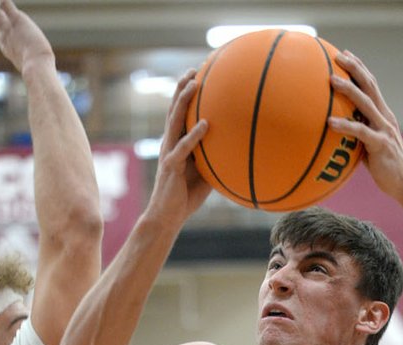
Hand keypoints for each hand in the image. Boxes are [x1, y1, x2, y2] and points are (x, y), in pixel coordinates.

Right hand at [0, 0, 54, 75]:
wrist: (36, 69)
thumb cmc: (38, 76)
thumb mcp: (34, 74)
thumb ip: (34, 73)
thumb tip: (45, 94)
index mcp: (9, 51)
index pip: (1, 38)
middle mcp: (5, 39)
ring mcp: (9, 29)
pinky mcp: (17, 20)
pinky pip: (7, 6)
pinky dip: (4, 1)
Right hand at [147, 72, 211, 224]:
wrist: (167, 218)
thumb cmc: (185, 198)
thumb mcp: (204, 175)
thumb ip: (213, 160)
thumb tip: (235, 152)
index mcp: (176, 144)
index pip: (180, 115)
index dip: (185, 96)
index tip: (197, 77)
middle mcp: (170, 143)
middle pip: (174, 110)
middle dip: (182, 89)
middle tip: (193, 69)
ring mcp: (169, 153)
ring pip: (175, 121)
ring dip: (183, 101)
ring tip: (194, 84)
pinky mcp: (171, 166)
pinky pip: (184, 148)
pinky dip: (194, 136)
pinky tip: (205, 124)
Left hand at [328, 51, 402, 200]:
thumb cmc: (387, 170)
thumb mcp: (371, 148)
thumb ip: (359, 137)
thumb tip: (340, 134)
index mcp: (384, 116)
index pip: (372, 86)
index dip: (359, 69)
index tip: (346, 55)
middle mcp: (385, 118)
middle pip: (370, 86)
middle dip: (354, 68)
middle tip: (338, 55)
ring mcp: (384, 130)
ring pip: (365, 103)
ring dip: (348, 89)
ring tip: (331, 80)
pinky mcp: (380, 145)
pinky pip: (360, 132)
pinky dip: (345, 126)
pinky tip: (330, 122)